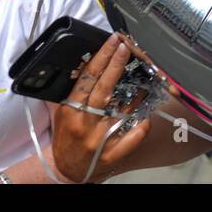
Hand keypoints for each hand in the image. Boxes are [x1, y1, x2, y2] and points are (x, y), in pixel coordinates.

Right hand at [51, 33, 153, 182]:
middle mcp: (86, 123)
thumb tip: (82, 63)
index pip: (87, 78)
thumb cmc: (66, 136)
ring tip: (148, 74)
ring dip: (137, 91)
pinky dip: (143, 123)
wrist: (65, 170)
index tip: (113, 41)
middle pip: (103, 88)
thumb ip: (73, 90)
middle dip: (116, 64)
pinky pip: (134, 135)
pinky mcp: (113, 153)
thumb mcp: (62, 112)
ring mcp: (100, 139)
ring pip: (123, 110)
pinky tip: (149, 111)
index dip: (101, 57)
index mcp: (71, 110)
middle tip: (126, 47)